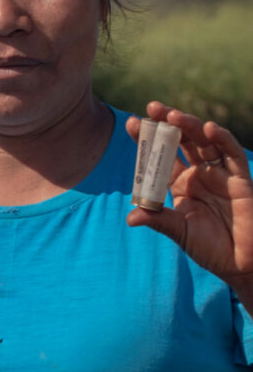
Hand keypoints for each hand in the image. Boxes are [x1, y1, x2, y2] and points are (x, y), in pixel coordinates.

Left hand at [126, 103, 252, 295]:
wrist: (240, 263)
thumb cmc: (209, 247)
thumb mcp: (179, 232)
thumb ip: (158, 220)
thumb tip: (131, 217)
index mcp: (180, 183)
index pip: (161, 156)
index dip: (148, 140)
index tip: (132, 123)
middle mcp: (199, 174)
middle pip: (182, 142)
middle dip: (167, 123)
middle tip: (151, 108)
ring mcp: (220, 174)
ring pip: (204, 142)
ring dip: (190, 126)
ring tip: (172, 115)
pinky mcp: (241, 179)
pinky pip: (232, 154)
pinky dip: (221, 139)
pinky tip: (207, 128)